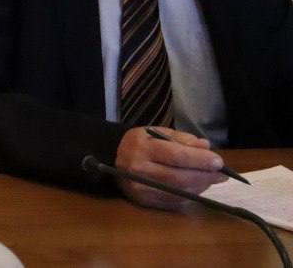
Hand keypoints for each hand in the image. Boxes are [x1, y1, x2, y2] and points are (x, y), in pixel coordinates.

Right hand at [114, 126, 228, 209]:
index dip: (199, 160)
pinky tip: (198, 186)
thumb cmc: (140, 142)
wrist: (113, 158)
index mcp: (141, 148)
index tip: (219, 162)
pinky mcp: (145, 202)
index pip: (174, 156)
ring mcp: (141, 189)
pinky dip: (190, 194)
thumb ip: (181, 139)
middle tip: (222, 174)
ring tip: (212, 179)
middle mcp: (139, 170)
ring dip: (200, 186)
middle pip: (178, 177)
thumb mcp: (156, 132)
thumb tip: (205, 147)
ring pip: (179, 192)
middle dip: (204, 176)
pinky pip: (174, 201)